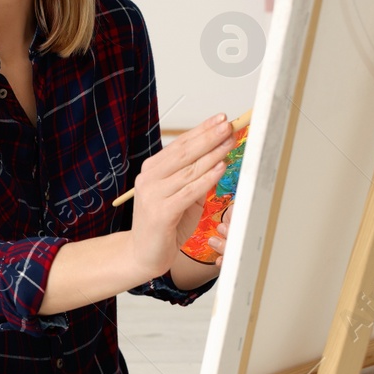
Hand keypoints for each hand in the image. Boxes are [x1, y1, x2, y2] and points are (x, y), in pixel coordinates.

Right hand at [126, 113, 234, 279]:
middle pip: (184, 153)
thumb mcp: (183, 196)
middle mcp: (149, 179)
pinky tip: (221, 167)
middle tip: (228, 125)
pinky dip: (207, 179)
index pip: (180, 145)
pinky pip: (189, 191)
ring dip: (212, 154)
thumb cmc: (165, 225)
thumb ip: (195, 178)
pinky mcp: (161, 213)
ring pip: (188, 170)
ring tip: (230, 143)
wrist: (144, 254)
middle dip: (209, 137)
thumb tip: (219, 156)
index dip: (202, 131)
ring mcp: (153, 195)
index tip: (220, 119)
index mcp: (152, 170)